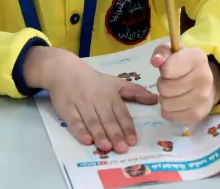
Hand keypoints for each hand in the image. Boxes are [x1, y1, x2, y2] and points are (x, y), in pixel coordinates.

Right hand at [23, 46, 157, 152]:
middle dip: (115, 134)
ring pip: (92, 121)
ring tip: (106, 147)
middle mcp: (97, 100)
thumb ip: (135, 92)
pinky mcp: (67, 108)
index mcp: (111, 95)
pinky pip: (74, 120)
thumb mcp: (115, 82)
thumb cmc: (92, 80)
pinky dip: (80, 130)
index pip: (121, 113)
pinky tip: (86, 140)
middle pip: (107, 119)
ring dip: (99, 134)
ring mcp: (81, 104)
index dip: (127, 127)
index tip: (133, 140)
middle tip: (122, 148)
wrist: (63, 70)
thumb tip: (155, 99)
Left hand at [151, 46, 219, 127]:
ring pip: (166, 103)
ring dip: (165, 98)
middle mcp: (204, 78)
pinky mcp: (198, 116)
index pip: (167, 69)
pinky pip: (169, 115)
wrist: (208, 85)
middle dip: (163, 84)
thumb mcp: (173, 52)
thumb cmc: (186, 66)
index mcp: (197, 58)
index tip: (170, 69)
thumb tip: (156, 61)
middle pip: (165, 88)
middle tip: (170, 82)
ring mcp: (203, 99)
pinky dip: (169, 111)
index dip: (163, 70)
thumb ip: (162, 52)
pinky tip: (177, 104)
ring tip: (173, 93)